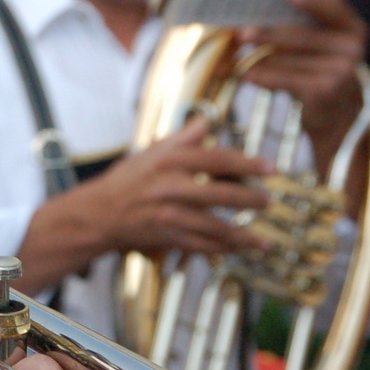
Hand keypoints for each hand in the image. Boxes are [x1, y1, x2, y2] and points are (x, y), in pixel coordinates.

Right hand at [87, 116, 269, 257]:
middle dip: (250, 199)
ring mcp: (169, 215)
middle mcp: (171, 189)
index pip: (217, 160)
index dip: (247, 163)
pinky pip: (201, 246)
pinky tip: (238, 249)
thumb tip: (206, 121)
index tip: (270, 168)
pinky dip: (222, 249)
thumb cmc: (126, 181)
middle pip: (220, 194)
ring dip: (242, 234)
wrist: (99, 213)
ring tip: (263, 238)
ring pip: (214, 226)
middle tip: (267, 200)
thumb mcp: (152, 151)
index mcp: (171, 163)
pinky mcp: (167, 237)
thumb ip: (183, 138)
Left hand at [238, 0, 368, 159]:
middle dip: (269, 33)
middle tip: (242, 32)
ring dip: (260, 57)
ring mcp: (341, 71)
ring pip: (290, 58)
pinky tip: (247, 76)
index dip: (313, 1)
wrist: (337, 119)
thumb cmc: (320, 74)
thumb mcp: (319, 50)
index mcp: (353, 30)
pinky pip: (286, 79)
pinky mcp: (325, 90)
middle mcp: (353, 49)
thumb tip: (255, 21)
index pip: (334, 9)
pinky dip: (264, 77)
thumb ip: (301, 30)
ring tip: (239, 55)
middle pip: (303, 35)